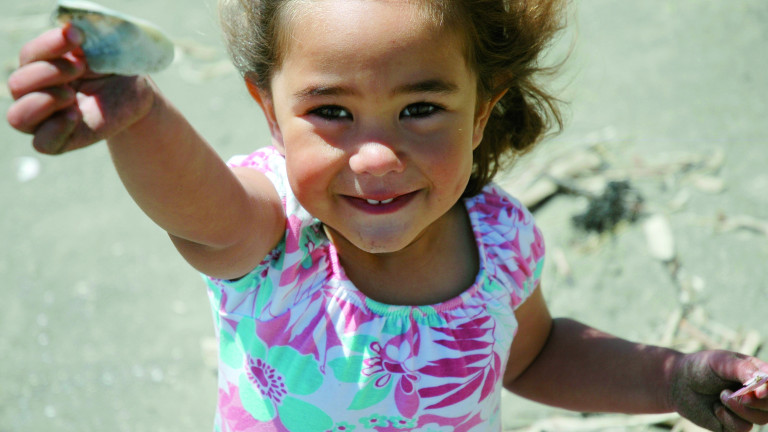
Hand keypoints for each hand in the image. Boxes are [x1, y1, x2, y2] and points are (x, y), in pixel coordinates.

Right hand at [6, 24, 155, 153]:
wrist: (134, 91)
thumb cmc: (113, 66)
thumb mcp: (97, 47)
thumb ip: (79, 39)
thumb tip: (67, 30)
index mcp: (39, 66)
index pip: (29, 56)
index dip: (49, 46)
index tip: (77, 37)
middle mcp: (35, 92)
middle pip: (17, 85)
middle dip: (49, 73)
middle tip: (80, 68)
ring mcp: (45, 119)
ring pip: (18, 117)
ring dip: (45, 101)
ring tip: (72, 95)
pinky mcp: (61, 141)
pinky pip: (42, 144)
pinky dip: (54, 129)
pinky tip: (74, 114)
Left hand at [669, 350, 767, 431]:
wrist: (678, 383)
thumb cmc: (701, 367)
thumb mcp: (721, 362)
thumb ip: (744, 369)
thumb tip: (764, 381)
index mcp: (758, 375)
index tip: (758, 392)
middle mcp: (757, 394)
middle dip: (757, 402)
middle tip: (740, 396)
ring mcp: (747, 410)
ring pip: (760, 419)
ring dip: (739, 408)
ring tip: (721, 395)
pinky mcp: (735, 424)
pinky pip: (742, 428)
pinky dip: (727, 418)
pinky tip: (715, 407)